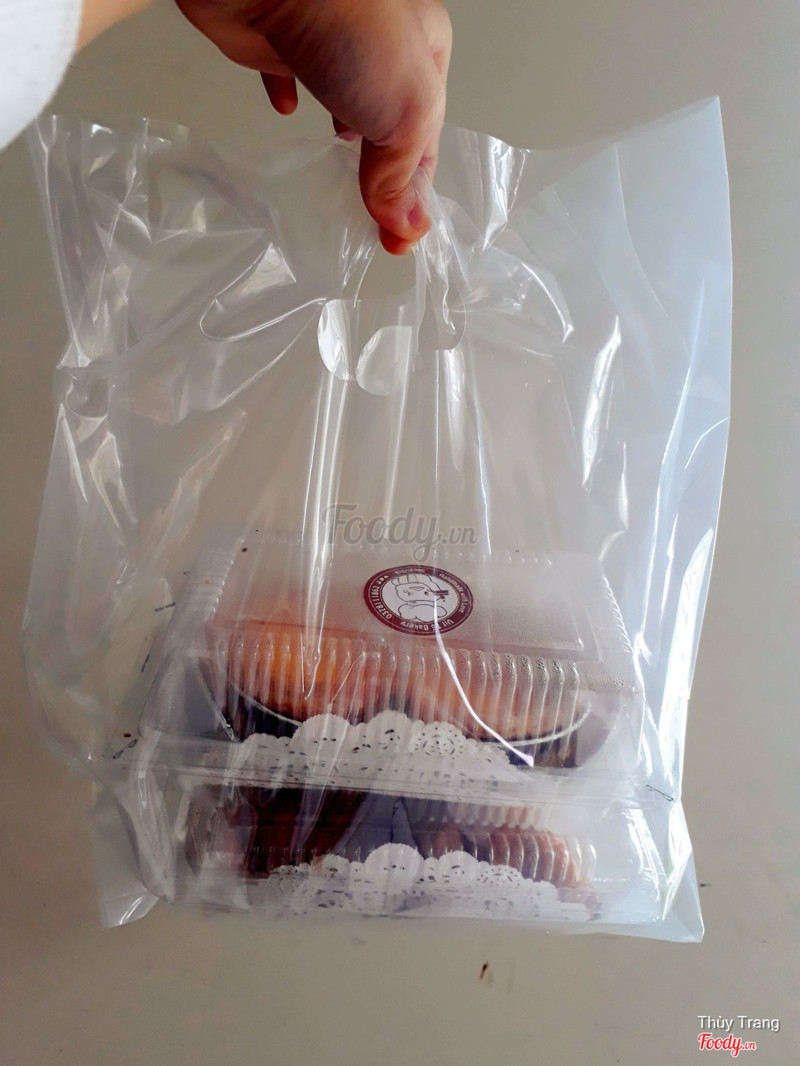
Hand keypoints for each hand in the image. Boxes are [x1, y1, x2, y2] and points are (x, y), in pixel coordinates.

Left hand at [175, 0, 451, 252]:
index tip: (397, 238)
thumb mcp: (403, 113)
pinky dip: (292, 99)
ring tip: (338, 168)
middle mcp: (382, 45)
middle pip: (389, 120)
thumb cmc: (353, 26)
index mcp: (426, 53)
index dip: (415, 194)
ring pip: (344, 98)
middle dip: (383, 166)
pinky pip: (288, 74)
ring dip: (346, 133)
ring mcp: (330, 41)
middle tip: (368, 215)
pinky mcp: (280, 42)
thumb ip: (402, 175)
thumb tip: (406, 227)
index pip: (428, 140)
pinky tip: (289, 114)